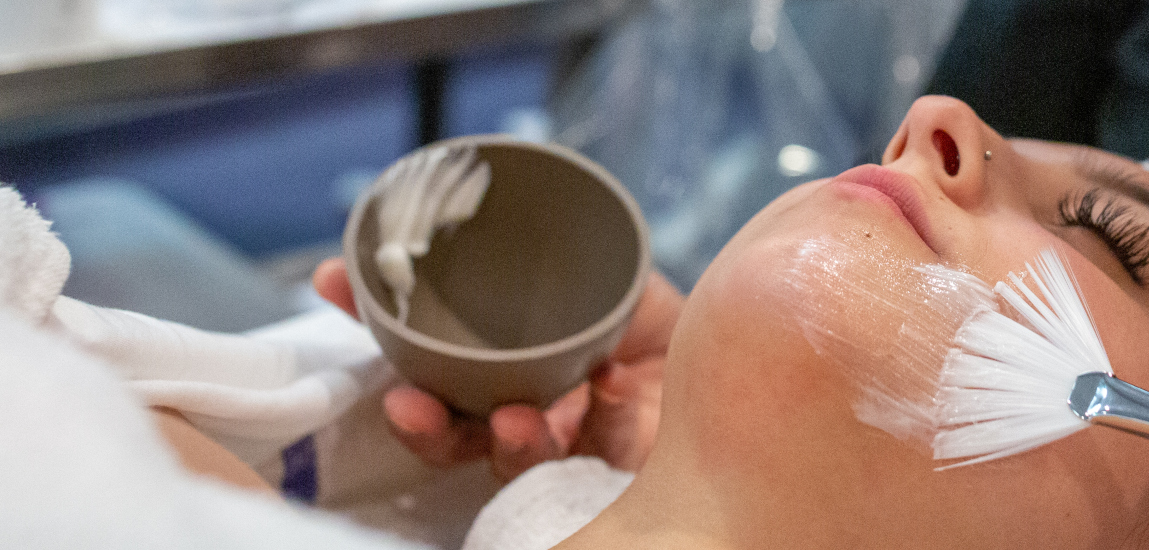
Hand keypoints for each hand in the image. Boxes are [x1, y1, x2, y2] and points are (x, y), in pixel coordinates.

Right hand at [313, 258, 682, 481]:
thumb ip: (574, 263)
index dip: (380, 320)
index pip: (430, 350)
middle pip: (450, 424)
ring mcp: (560, 449)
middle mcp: (524, 411)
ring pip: (497, 461)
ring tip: (508, 420)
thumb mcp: (624, 283)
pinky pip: (576, 464)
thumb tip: (510, 221)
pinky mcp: (604, 478)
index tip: (336, 280)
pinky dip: (581, 429)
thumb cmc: (677, 335)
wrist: (744, 374)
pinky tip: (596, 395)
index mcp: (509, 364)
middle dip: (417, 416)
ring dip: (489, 443)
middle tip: (405, 400)